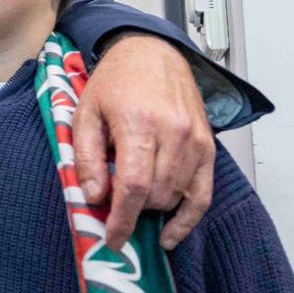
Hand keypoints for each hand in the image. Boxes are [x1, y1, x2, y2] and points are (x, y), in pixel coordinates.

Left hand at [73, 33, 215, 251]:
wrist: (151, 53)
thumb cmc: (115, 83)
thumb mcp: (85, 114)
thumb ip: (87, 157)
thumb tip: (95, 197)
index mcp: (138, 123)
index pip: (135, 186)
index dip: (123, 219)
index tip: (113, 239)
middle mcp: (173, 132)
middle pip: (157, 195)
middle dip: (134, 212)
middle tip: (115, 211)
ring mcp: (195, 139)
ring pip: (178, 196)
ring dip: (155, 210)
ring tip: (135, 206)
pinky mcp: (208, 145)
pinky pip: (204, 193)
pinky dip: (188, 217)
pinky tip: (171, 232)